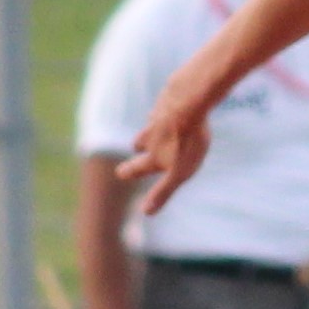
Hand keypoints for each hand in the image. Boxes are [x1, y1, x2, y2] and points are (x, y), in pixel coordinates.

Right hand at [120, 71, 219, 212]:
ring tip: (156, 127)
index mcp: (154, 154)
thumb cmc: (187, 141)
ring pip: (153, 122)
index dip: (130, 171)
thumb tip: (146, 212)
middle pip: (141, 141)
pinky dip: (168, 107)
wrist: (188, 101)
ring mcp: (160, 114)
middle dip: (138, 146)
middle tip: (135, 148)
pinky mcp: (172, 97)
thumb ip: (162, 192)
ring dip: (152, 127)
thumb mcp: (178, 172)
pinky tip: (177, 105)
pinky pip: (167, 104)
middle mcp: (152, 134)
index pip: (137, 166)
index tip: (120, 173)